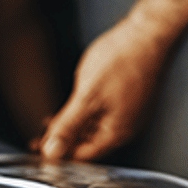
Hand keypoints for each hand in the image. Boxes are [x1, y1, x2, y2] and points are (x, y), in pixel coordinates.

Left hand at [40, 16, 169, 160]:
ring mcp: (129, 111)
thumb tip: (53, 150)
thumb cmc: (125, 59)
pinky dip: (86, 112)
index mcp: (117, 132)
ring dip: (74, 125)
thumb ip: (68, 125)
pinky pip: (104, 112)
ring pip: (96, 127)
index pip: (82, 155)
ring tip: (53, 120)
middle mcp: (126, 126)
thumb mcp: (87, 96)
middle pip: (90, 143)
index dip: (58, 153)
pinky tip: (75, 104)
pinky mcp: (129, 97)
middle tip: (40, 135)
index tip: (39, 147)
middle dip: (64, 139)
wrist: (148, 32)